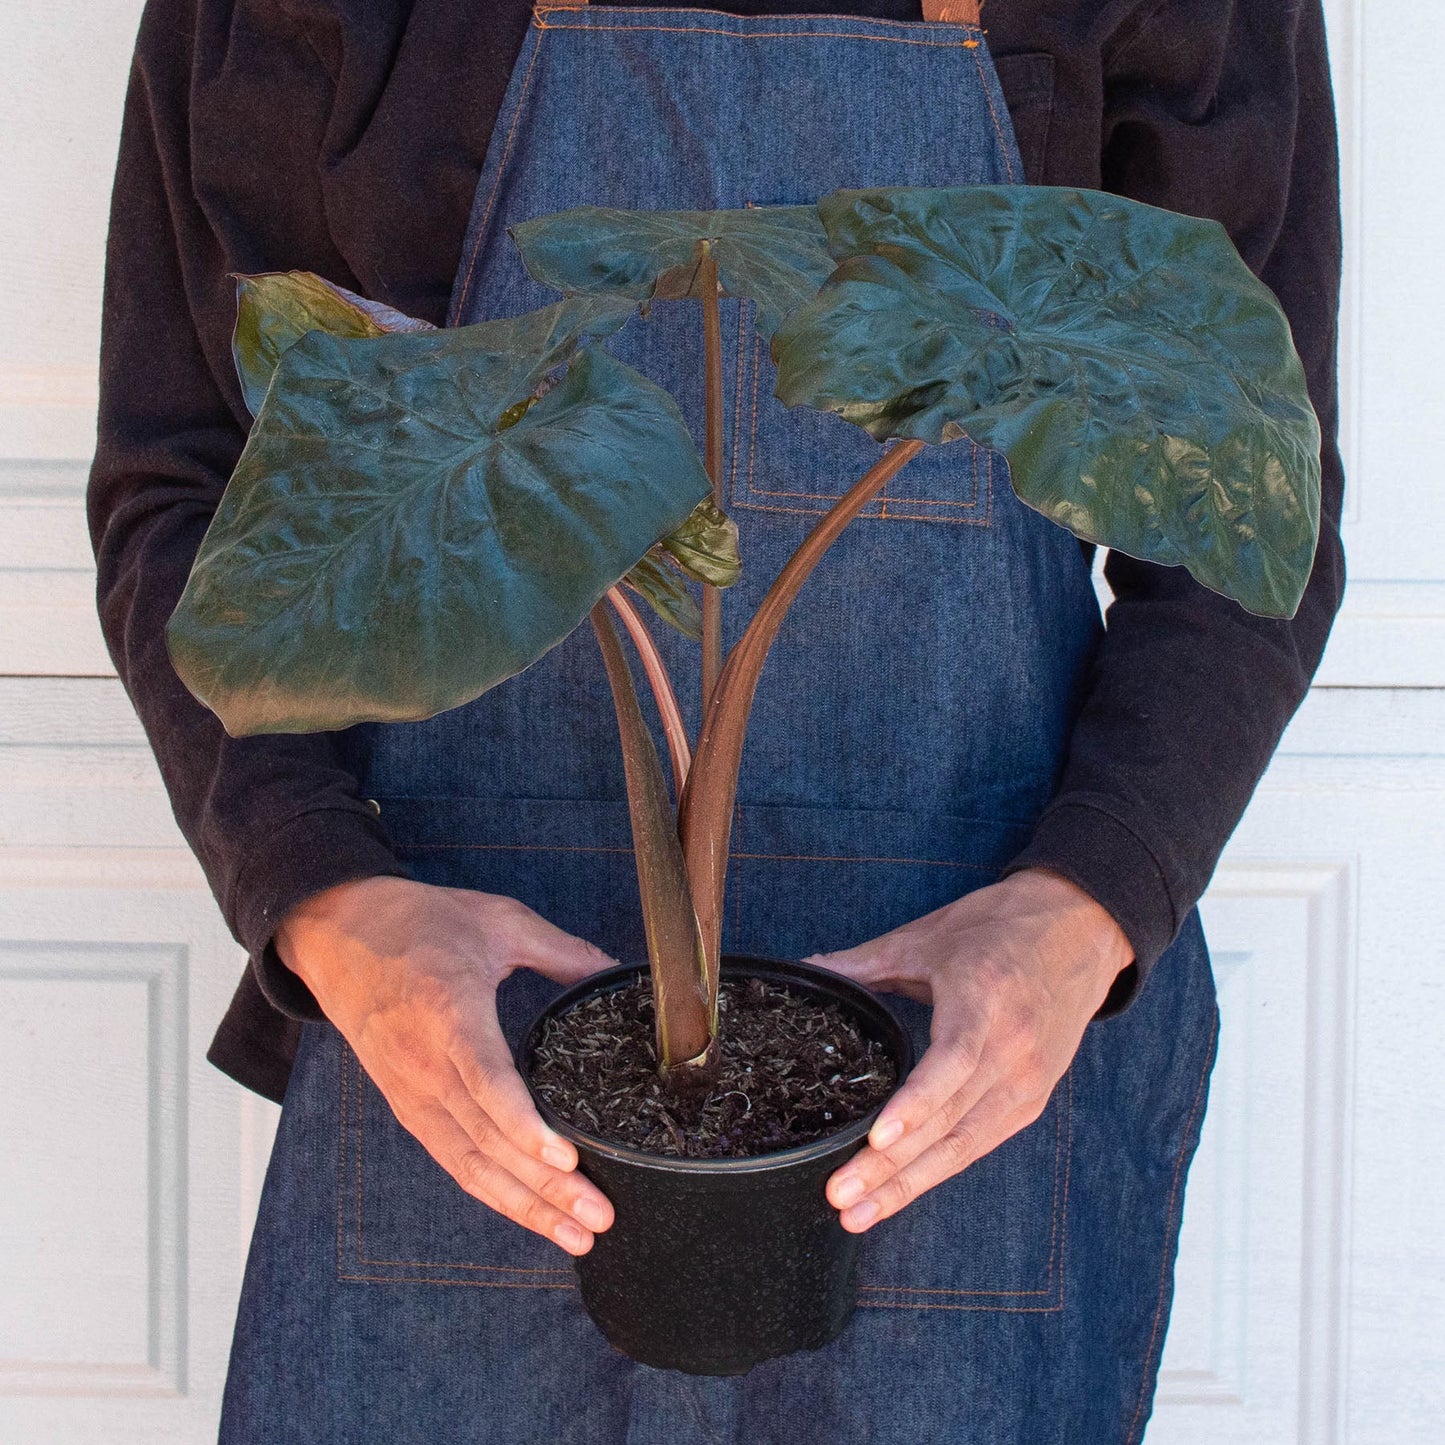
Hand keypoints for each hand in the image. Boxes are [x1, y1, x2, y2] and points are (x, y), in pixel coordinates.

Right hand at [276, 875, 617, 1254]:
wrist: (339, 934)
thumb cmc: (420, 923)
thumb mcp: (498, 920)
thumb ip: (561, 951)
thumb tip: (614, 972)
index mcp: (449, 1013)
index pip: (487, 1083)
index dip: (525, 1127)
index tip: (566, 1160)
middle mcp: (425, 1065)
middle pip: (487, 1140)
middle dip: (545, 1188)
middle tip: (599, 1217)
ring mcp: (412, 1093)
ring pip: (470, 1164)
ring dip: (524, 1205)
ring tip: (577, 1234)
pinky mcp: (408, 1106)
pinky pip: (452, 1158)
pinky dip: (492, 1192)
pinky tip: (530, 1213)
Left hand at [805, 868, 1132, 1232]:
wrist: (1080, 929)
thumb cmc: (1000, 927)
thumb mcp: (928, 936)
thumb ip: (865, 963)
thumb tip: (807, 968)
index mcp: (985, 1002)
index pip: (950, 1065)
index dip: (915, 1105)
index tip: (877, 1138)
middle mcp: (1012, 1050)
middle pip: (949, 1120)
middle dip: (891, 1165)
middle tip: (840, 1195)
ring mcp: (1027, 1081)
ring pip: (963, 1145)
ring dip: (909, 1184)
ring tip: (858, 1213)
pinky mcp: (1032, 1098)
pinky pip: (980, 1142)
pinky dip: (938, 1168)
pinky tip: (899, 1191)